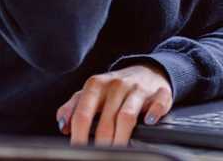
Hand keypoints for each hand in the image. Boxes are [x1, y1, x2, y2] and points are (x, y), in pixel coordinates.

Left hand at [56, 63, 172, 146]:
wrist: (147, 70)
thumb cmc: (115, 87)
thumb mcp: (92, 92)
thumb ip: (73, 106)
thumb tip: (62, 125)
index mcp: (96, 85)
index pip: (83, 114)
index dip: (79, 136)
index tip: (78, 150)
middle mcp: (116, 85)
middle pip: (106, 120)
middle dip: (101, 143)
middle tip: (100, 155)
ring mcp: (138, 88)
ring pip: (127, 116)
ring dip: (121, 138)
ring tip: (118, 152)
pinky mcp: (159, 92)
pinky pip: (157, 104)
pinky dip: (153, 113)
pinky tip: (148, 122)